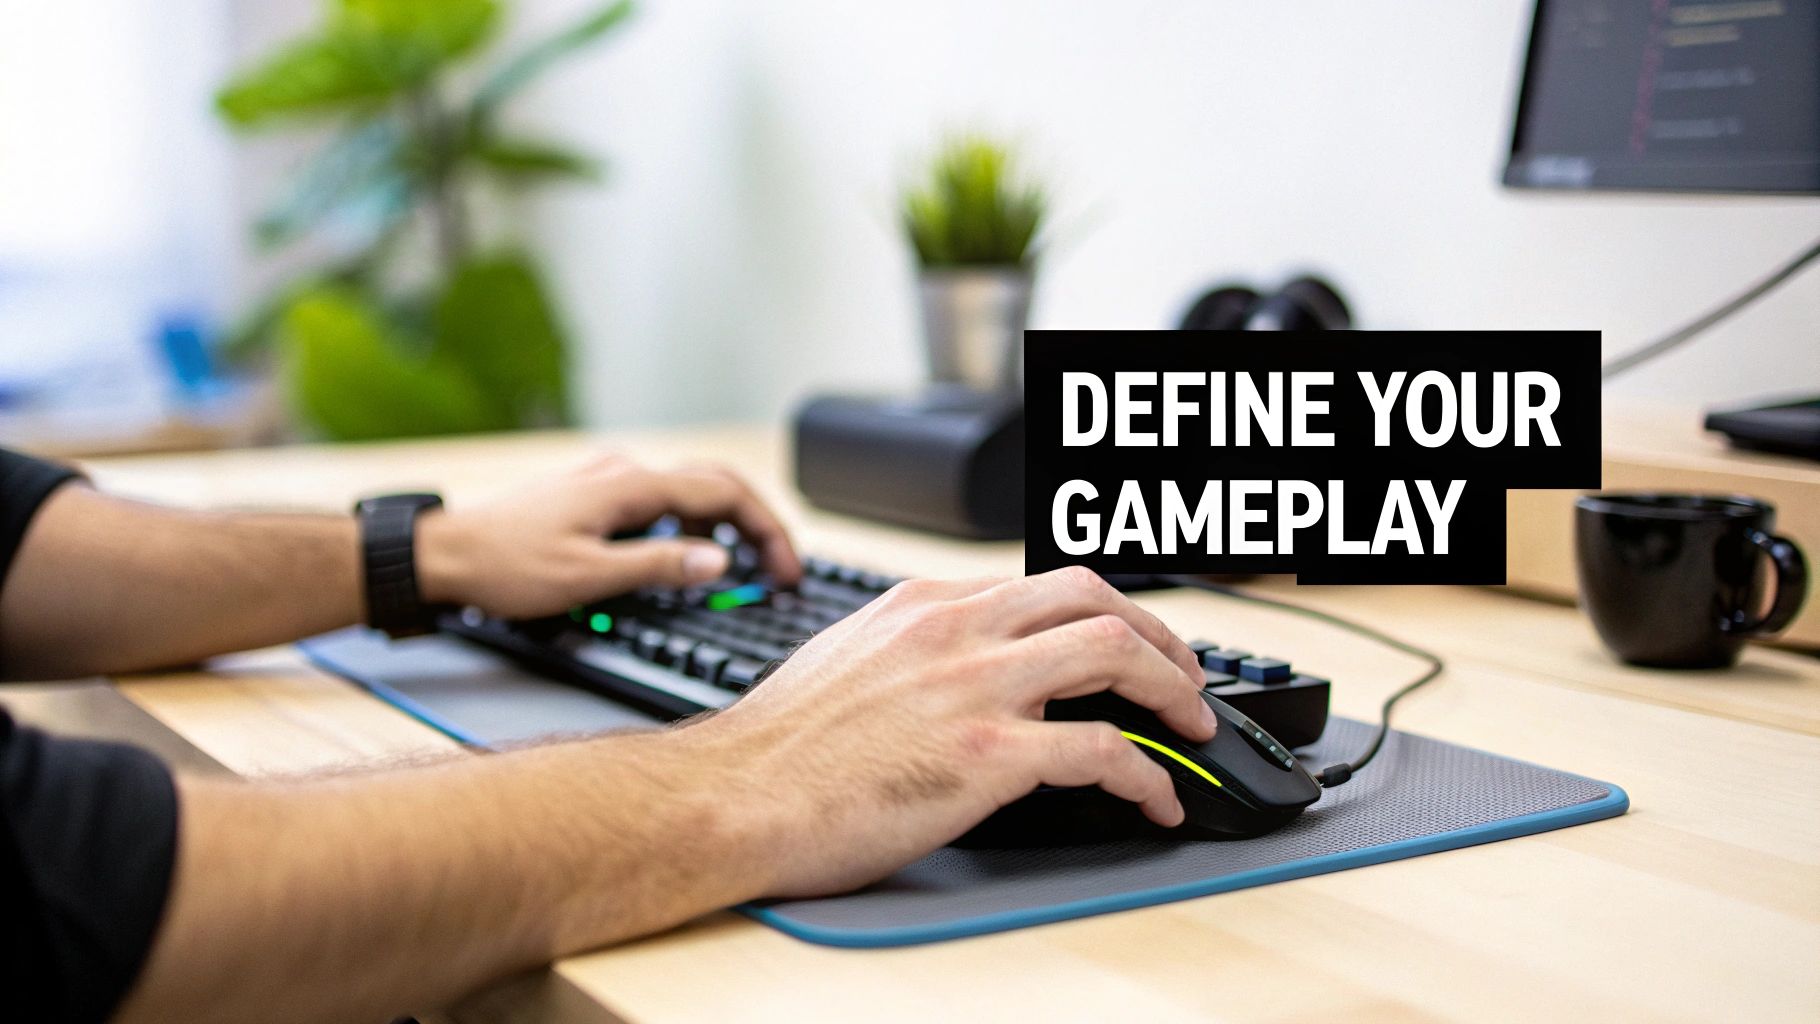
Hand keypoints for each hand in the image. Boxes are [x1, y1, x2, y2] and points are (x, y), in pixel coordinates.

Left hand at [416, 454, 800, 618]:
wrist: (443, 554)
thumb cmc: (506, 566)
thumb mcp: (589, 577)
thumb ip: (659, 566)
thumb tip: (720, 562)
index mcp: (630, 485)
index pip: (724, 494)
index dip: (766, 530)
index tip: (787, 569)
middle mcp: (623, 471)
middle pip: (715, 483)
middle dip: (757, 522)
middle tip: (781, 568)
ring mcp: (607, 478)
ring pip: (688, 488)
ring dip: (727, 521)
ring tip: (748, 562)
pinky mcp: (593, 493)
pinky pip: (661, 498)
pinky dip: (692, 520)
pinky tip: (689, 550)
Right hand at [680, 567, 1214, 897]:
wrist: (732, 796)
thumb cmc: (777, 747)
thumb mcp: (848, 659)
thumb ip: (914, 649)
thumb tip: (958, 669)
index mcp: (925, 604)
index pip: (1041, 585)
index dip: (1104, 614)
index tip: (1128, 644)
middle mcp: (956, 629)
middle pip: (1094, 596)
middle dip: (1160, 634)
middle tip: (1184, 675)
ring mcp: (973, 688)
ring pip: (1115, 651)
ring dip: (1174, 690)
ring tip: (1195, 727)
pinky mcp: (984, 757)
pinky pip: (1103, 753)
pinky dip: (1147, 775)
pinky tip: (1155, 799)